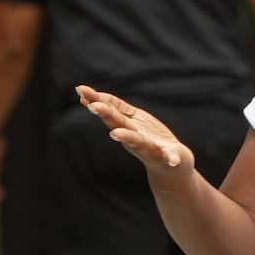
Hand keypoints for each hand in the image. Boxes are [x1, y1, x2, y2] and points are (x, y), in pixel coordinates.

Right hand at [75, 85, 193, 171]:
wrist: (171, 164)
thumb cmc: (147, 139)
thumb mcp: (130, 121)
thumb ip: (115, 109)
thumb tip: (90, 98)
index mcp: (126, 126)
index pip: (109, 111)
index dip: (95, 100)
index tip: (80, 90)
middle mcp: (134, 138)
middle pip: (119, 124)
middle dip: (107, 115)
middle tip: (94, 106)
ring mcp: (150, 148)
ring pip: (138, 142)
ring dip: (127, 138)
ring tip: (116, 134)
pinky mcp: (168, 157)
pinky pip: (169, 158)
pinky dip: (171, 159)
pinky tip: (173, 161)